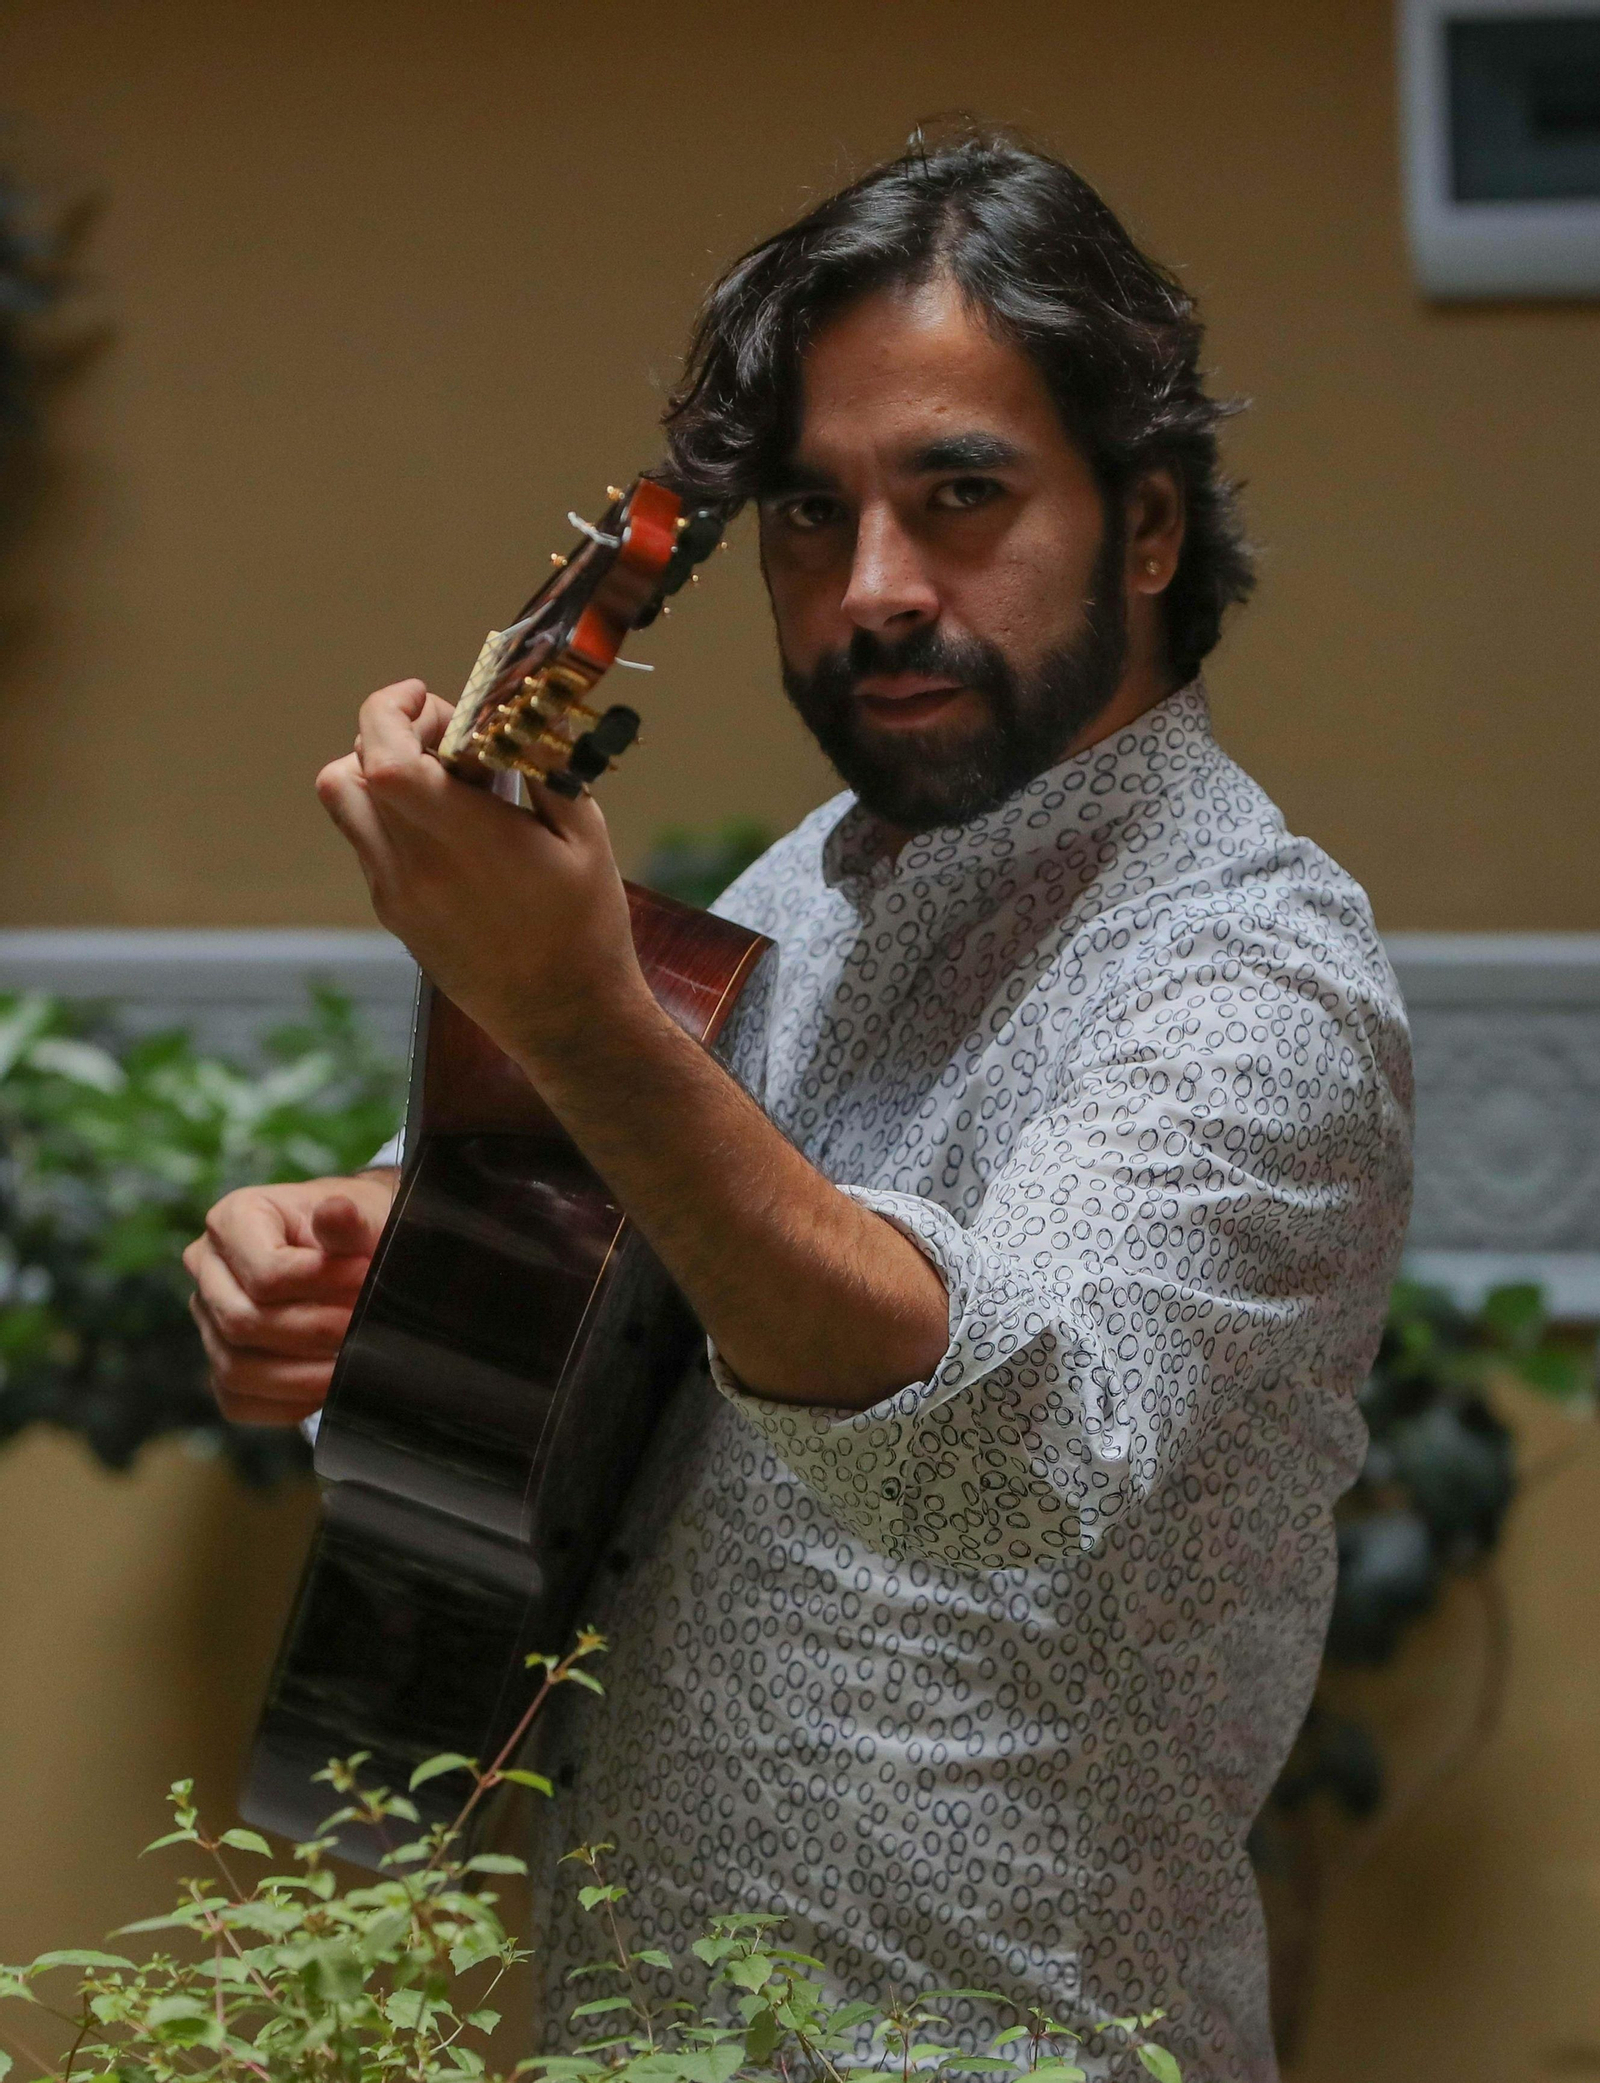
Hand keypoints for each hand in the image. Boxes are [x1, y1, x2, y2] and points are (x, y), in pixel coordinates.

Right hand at [183, 1171, 398, 1424]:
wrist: (356, 1254)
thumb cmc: (356, 1230)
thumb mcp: (361, 1216)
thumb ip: (347, 1221)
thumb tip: (337, 1213)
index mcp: (233, 1219)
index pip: (264, 1272)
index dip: (320, 1284)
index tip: (366, 1278)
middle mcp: (207, 1268)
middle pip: (244, 1322)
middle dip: (314, 1332)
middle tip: (365, 1327)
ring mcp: (208, 1318)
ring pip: (237, 1369)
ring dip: (304, 1375)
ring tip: (354, 1360)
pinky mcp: (221, 1360)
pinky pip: (239, 1399)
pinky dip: (288, 1402)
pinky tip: (330, 1386)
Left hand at [315, 679, 654, 1069]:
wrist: (565, 1020)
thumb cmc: (588, 928)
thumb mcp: (586, 837)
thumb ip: (544, 767)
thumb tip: (516, 713)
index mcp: (465, 841)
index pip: (381, 757)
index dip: (389, 710)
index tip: (426, 696)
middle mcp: (414, 868)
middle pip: (350, 772)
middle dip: (391, 734)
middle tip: (449, 738)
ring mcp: (395, 896)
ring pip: (348, 807)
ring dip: (380, 773)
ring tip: (444, 781)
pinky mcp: (394, 918)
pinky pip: (368, 844)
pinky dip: (393, 815)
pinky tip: (451, 828)